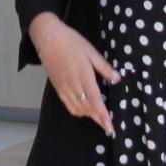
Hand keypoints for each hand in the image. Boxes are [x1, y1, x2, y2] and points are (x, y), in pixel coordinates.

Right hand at [29, 12, 118, 136]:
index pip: (95, 100)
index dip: (103, 115)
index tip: (110, 126)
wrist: (48, 38)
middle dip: (98, 119)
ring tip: (99, 119)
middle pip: (87, 108)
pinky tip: (84, 111)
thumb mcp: (91, 51)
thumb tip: (117, 78)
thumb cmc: (71, 41)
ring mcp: (64, 87)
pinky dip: (77, 111)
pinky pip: (68, 104)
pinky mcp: (57, 87)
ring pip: (77, 108)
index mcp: (83, 75)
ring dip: (89, 116)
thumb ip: (104, 66)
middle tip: (109, 128)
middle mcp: (73, 84)